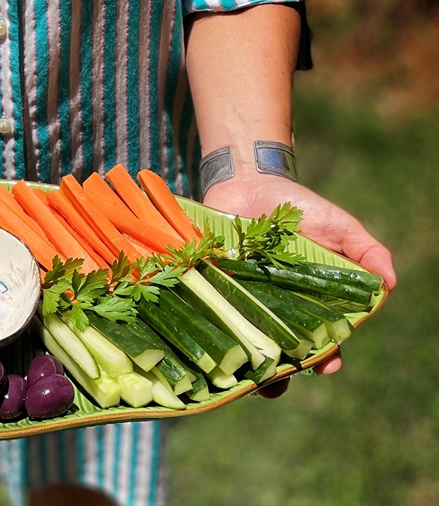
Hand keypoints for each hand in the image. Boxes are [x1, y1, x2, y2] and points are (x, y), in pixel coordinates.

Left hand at [202, 176, 396, 396]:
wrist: (248, 183)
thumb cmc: (299, 207)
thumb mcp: (338, 225)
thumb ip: (365, 251)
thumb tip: (390, 283)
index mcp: (309, 301)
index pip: (322, 340)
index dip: (326, 357)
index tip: (327, 365)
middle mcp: (276, 308)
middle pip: (281, 352)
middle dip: (282, 372)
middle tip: (279, 378)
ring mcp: (242, 300)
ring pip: (245, 342)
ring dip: (247, 362)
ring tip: (247, 375)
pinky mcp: (212, 289)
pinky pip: (212, 316)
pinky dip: (211, 331)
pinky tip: (214, 345)